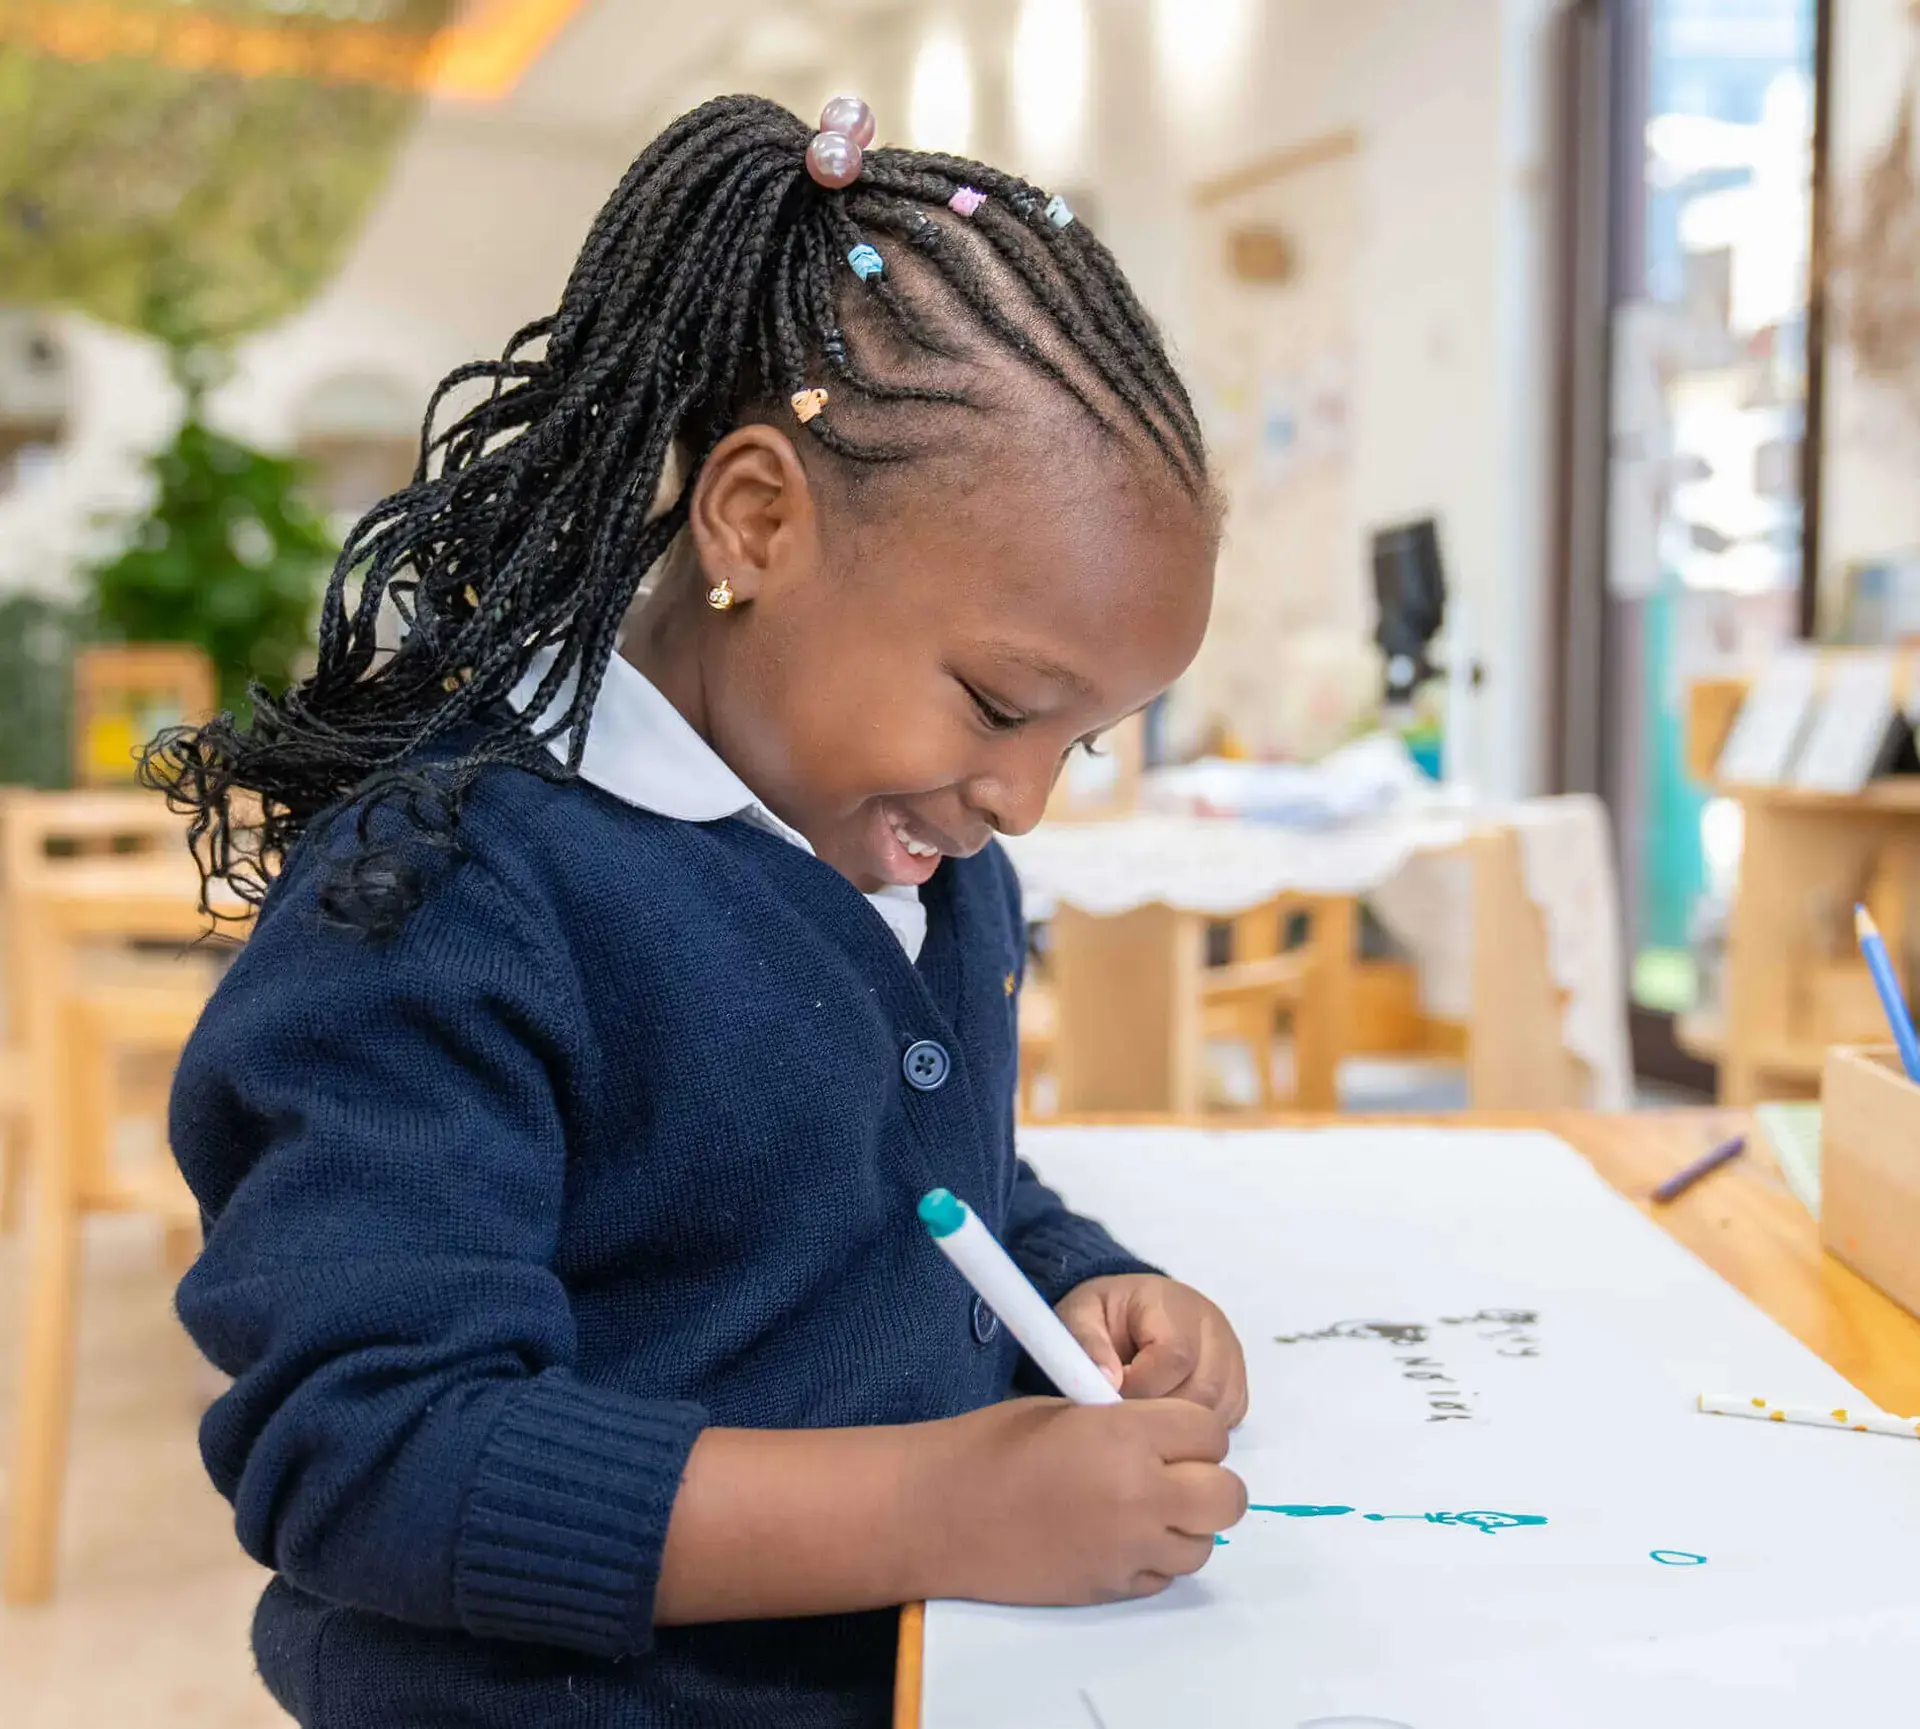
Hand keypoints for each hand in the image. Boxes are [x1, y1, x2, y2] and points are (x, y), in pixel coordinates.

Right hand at [922, 1397, 1245, 1604]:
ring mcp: (1130, 1549)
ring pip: (1203, 1543)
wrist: (943, 1512)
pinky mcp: (1113, 1587)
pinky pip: (1165, 1575)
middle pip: (1227, 1496)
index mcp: (1128, 1435)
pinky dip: (1154, 1556)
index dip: (1194, 1429)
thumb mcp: (1069, 1407)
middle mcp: (1142, 1495)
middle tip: (1172, 1469)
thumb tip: (1167, 1433)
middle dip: (1208, 1478)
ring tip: (1141, 1504)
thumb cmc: (993, 1445)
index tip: (1170, 1429)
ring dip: (1184, 1522)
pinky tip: (1116, 1535)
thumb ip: (1128, 1420)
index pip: (1211, 1430)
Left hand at [1055, 1275, 1249, 1425]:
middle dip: (1158, 1413)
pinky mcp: (1236, 1387)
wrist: (1128, 1312)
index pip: (1176, 1355)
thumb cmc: (1104, 1316)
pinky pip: (1226, 1421)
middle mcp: (1213, 1330)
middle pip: (1202, 1389)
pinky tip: (1164, 1421)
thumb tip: (1109, 1380)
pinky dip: (1195, 1431)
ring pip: (1216, 1411)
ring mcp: (1231, 1360)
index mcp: (1174, 1306)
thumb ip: (1088, 1343)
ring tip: (1141, 1416)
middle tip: (1124, 1414)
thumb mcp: (1080, 1316)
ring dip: (1176, 1427)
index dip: (1142, 1386)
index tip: (1111, 1394)